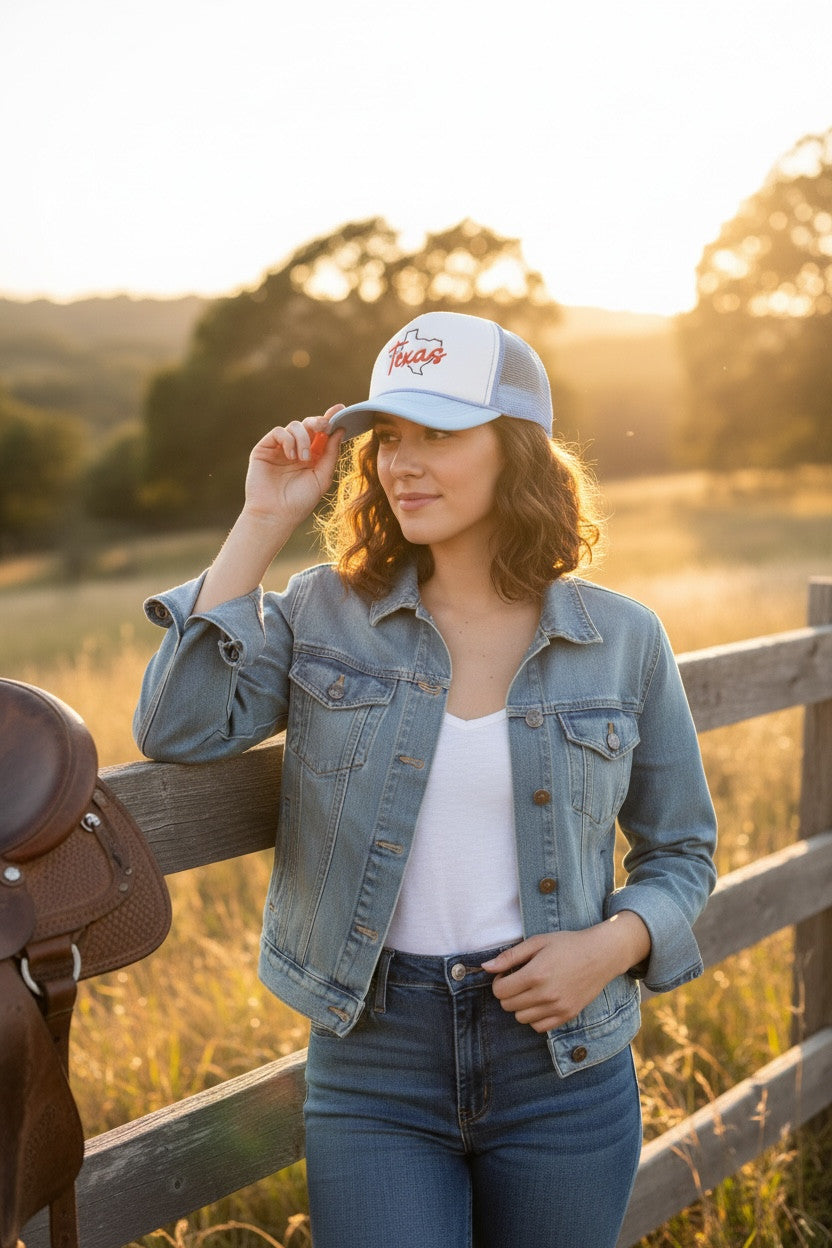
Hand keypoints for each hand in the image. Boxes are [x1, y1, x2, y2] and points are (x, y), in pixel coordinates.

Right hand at [243, 405, 344, 526]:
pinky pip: (279, 432)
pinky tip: (291, 455)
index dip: (331, 419)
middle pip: (309, 424)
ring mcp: (280, 448)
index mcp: (313, 456)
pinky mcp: (264, 448)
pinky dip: (288, 440)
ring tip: (303, 458)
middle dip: (318, 421)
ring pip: (295, 426)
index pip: (322, 433)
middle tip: (324, 426)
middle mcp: (297, 449)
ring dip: (303, 438)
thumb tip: (339, 430)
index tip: (341, 408)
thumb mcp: (322, 477)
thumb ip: (330, 454)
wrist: (276, 515)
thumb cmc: (300, 501)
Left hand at [482, 914, 649, 1032]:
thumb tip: (485, 967)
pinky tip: (541, 1001)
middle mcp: (545, 995)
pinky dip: (535, 1017)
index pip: (500, 991)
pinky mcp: (567, 1015)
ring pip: (521, 1018)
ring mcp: (557, 1008)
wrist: (600, 955)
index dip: (499, 981)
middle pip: (508, 1006)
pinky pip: (539, 1027)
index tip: (508, 973)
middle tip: (519, 980)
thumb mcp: (537, 942)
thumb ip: (510, 956)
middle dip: (508, 992)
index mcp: (535, 974)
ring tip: (531, 990)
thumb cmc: (567, 944)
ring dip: (520, 1005)